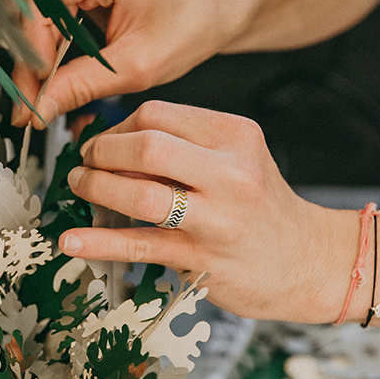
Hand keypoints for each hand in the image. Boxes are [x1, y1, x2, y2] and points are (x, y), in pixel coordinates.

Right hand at [10, 0, 227, 126]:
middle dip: (25, 51)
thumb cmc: (184, 27)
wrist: (205, 8)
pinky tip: (38, 51)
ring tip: (39, 80)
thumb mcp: (137, 67)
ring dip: (24, 40)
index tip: (40, 84)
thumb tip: (38, 109)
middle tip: (32, 98)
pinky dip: (27, 22)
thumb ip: (82, 86)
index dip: (32, 42)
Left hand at [60, 100, 359, 323]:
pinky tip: (71, 241)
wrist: (308, 263)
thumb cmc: (263, 210)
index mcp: (236, 136)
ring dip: (95, 189)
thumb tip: (115, 142)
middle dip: (101, 153)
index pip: (158, 115)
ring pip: (139, 194)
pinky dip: (97, 242)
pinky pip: (138, 245)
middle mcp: (230, 173)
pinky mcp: (200, 257)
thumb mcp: (239, 159)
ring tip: (80, 188)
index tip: (103, 142)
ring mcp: (216, 218)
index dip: (117, 127)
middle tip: (85, 163)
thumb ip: (186, 146)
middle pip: (146, 146)